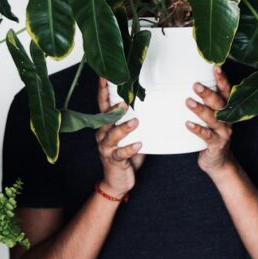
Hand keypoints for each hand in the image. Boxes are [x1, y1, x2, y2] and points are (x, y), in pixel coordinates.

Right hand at [95, 77, 143, 198]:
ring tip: (135, 122)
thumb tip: (154, 103)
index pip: (104, 104)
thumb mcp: (130, 135)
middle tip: (124, 100)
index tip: (105, 76)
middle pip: (105, 118)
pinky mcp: (113, 160)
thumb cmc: (126, 155)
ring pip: (112, 135)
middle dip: (113, 108)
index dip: (104, 91)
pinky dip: (130, 149)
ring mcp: (106, 148)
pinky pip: (121, 154)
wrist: (117, 181)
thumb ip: (136, 121)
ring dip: (123, 128)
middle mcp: (103, 134)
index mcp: (106, 125)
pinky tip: (139, 144)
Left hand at [186, 66, 234, 177]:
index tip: (215, 67)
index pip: (227, 91)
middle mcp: (228, 119)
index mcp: (227, 109)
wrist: (218, 162)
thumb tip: (183, 84)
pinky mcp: (216, 145)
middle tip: (195, 85)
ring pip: (213, 119)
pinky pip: (207, 136)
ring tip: (188, 101)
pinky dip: (197, 130)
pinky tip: (187, 124)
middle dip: (208, 93)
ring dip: (201, 110)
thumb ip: (204, 103)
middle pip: (220, 104)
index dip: (222, 79)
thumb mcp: (210, 117)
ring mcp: (224, 133)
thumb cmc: (211, 134)